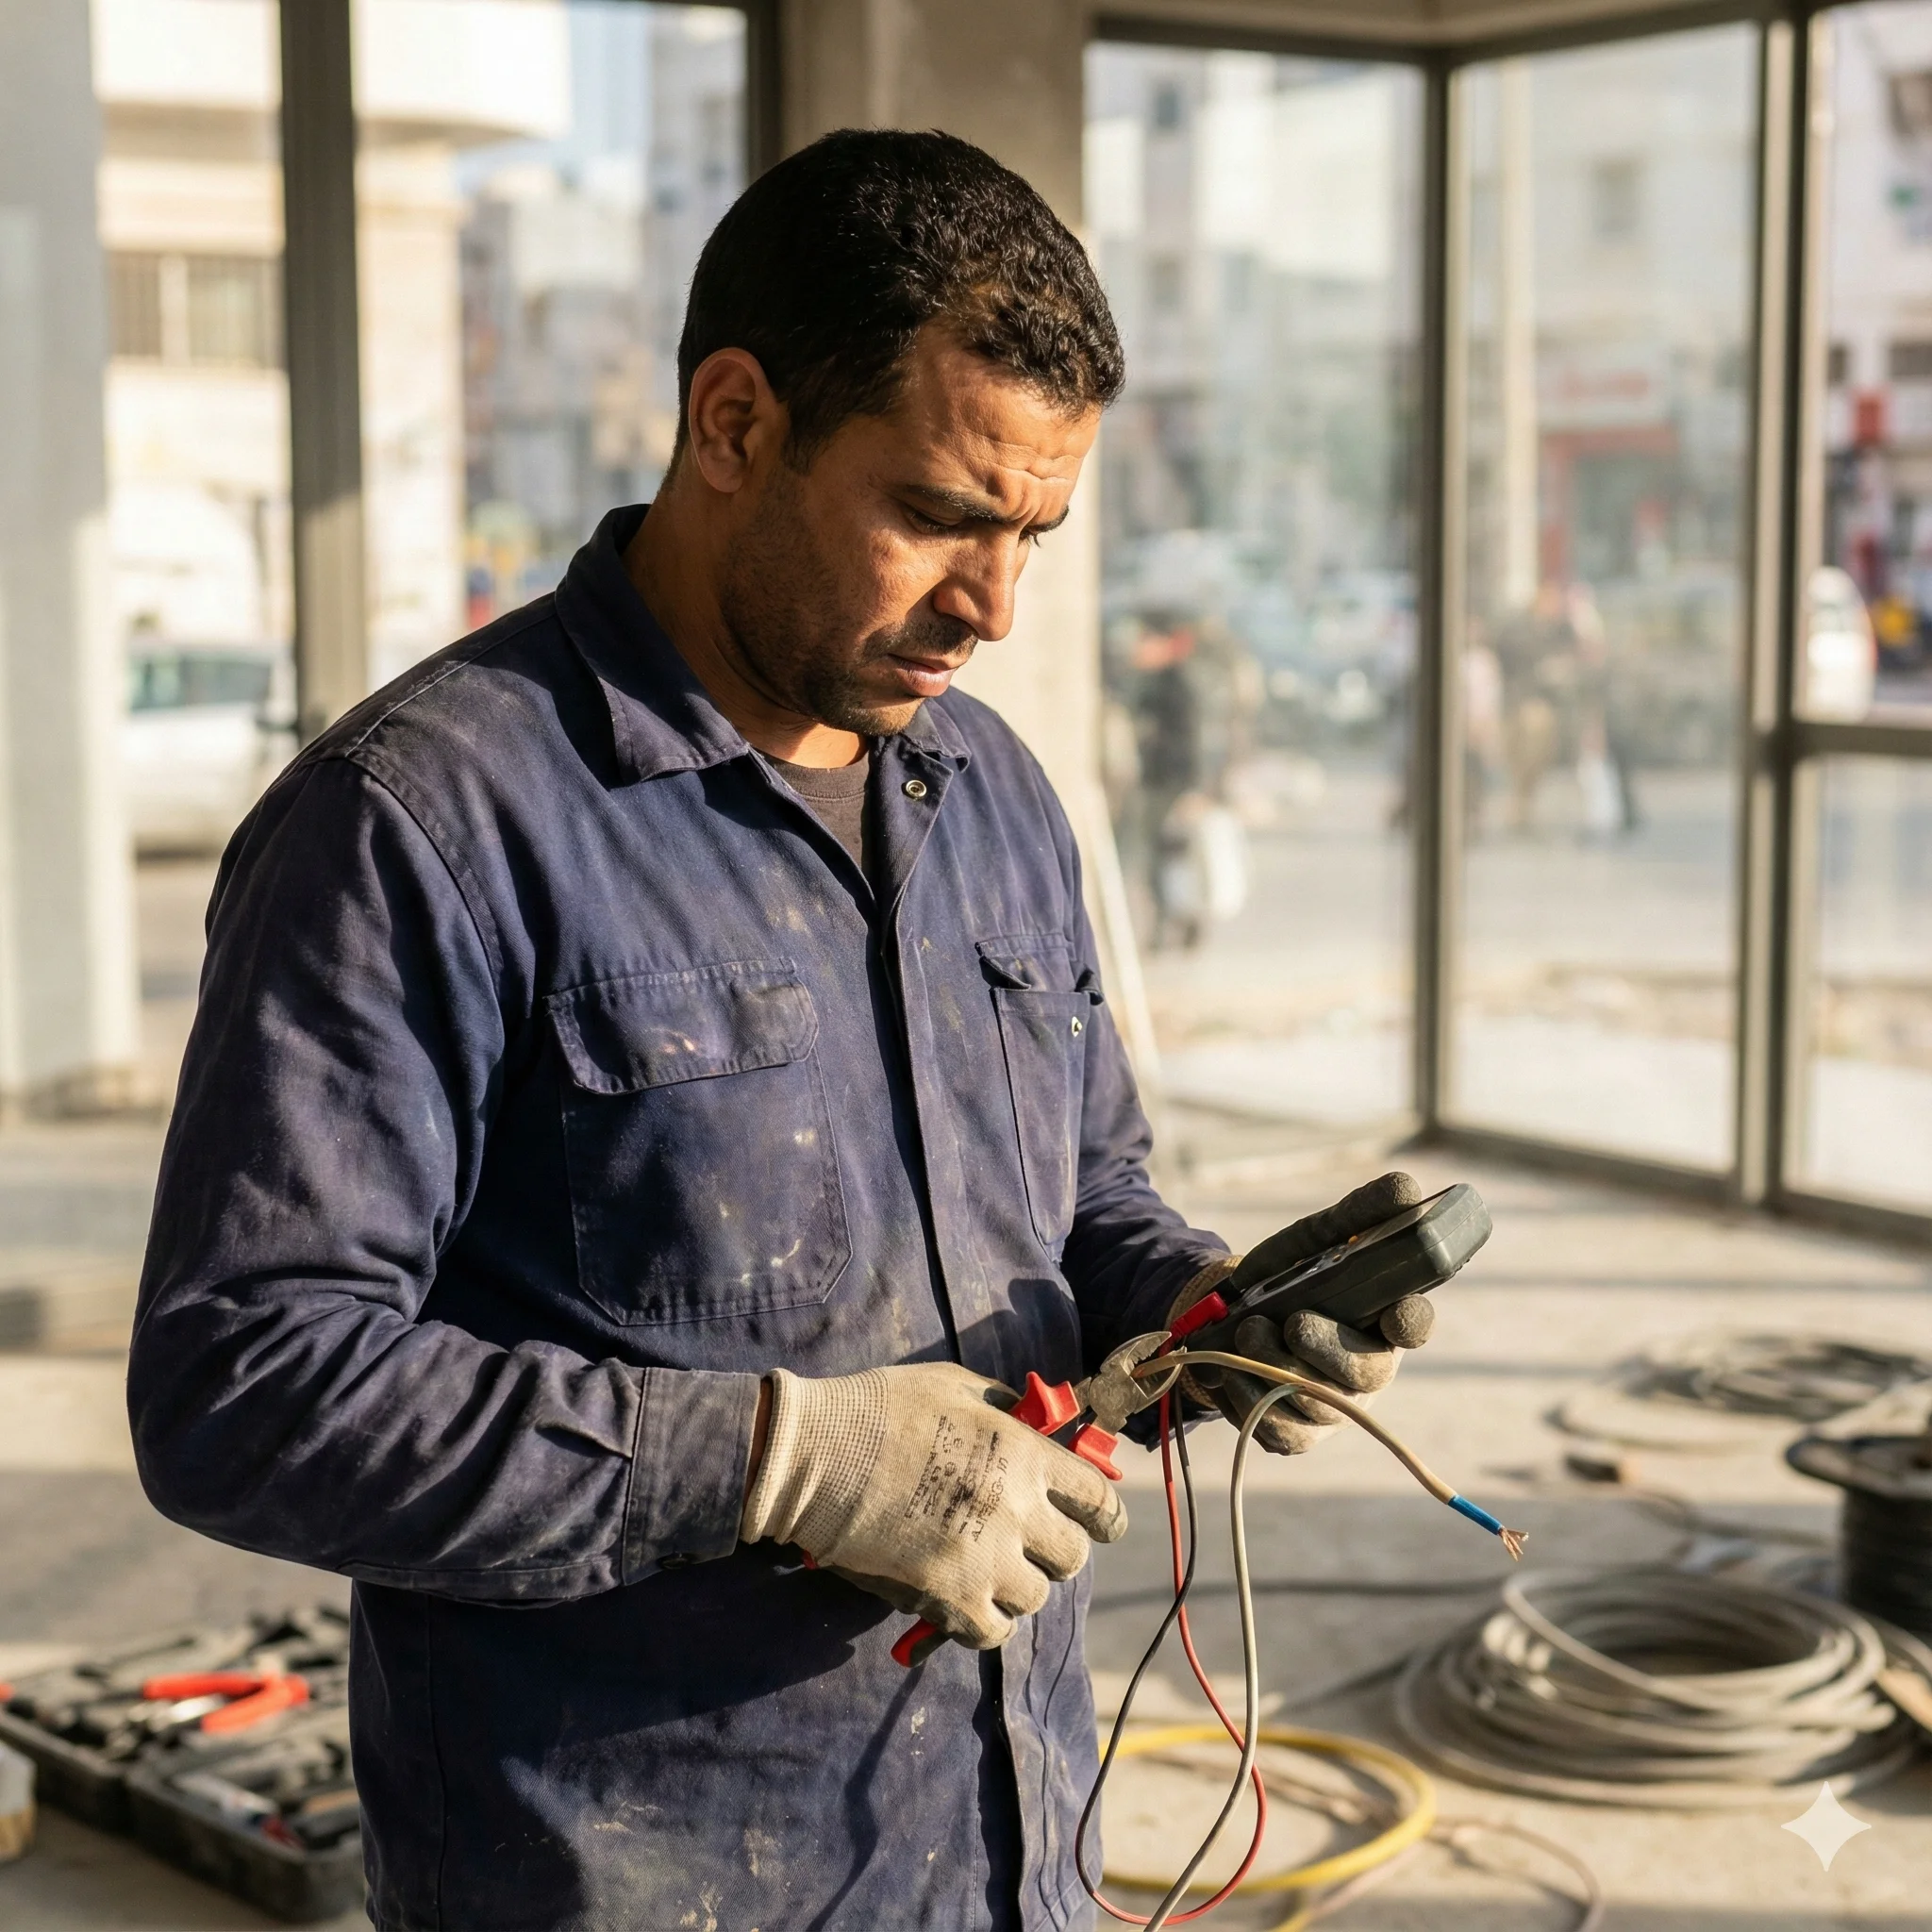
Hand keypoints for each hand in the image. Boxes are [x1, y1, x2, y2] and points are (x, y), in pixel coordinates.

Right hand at [740, 1362, 1126, 1647]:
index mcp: (1025, 1455)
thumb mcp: (957, 1387)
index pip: (1099, 1501)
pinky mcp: (948, 1598)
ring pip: (1034, 1598)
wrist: (817, 1454)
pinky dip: (986, 1623)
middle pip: (1073, 1557)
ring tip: (988, 1568)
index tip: (1101, 1524)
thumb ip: (1005, 1410)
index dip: (1105, 1516)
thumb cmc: (883, 1409)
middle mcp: (1017, 1511)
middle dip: (1056, 1550)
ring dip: (1017, 1586)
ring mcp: (985, 1559)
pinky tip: (966, 1601)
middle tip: (1028, 1542)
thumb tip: (1034, 1424)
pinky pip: (994, 1633)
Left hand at [1172, 1171, 1436, 1455]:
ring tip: (1247, 1334)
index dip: (1411, 1322)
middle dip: (1328, 1349)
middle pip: (1365, 1373)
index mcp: (1385, 1318)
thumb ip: (1363, 1214)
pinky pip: (1281, 1431)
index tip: (1398, 1314)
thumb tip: (1405, 1186)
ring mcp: (1336, 1405)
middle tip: (1292, 1322)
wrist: (1239, 1310)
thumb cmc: (1298, 1272)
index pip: (1414, 1323)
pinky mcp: (1299, 1431)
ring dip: (1276, 1369)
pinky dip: (1250, 1401)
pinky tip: (1229, 1371)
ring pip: (1318, 1404)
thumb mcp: (1321, 1237)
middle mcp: (1370, 1368)